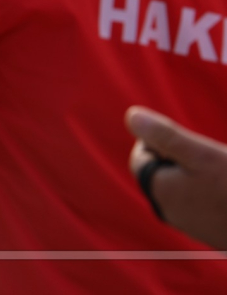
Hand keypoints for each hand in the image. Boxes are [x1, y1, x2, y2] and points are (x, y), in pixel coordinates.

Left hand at [126, 106, 226, 249]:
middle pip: (161, 172)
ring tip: (220, 171)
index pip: (141, 157)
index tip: (186, 140)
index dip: (158, 141)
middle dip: (178, 157)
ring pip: (181, 188)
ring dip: (195, 174)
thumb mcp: (202, 154)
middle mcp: (168, 211)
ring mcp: (190, 225)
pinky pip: (199, 204)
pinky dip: (208, 191)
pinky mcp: (210, 232)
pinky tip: (226, 189)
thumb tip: (131, 115)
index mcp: (159, 190)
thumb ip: (165, 136)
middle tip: (206, 154)